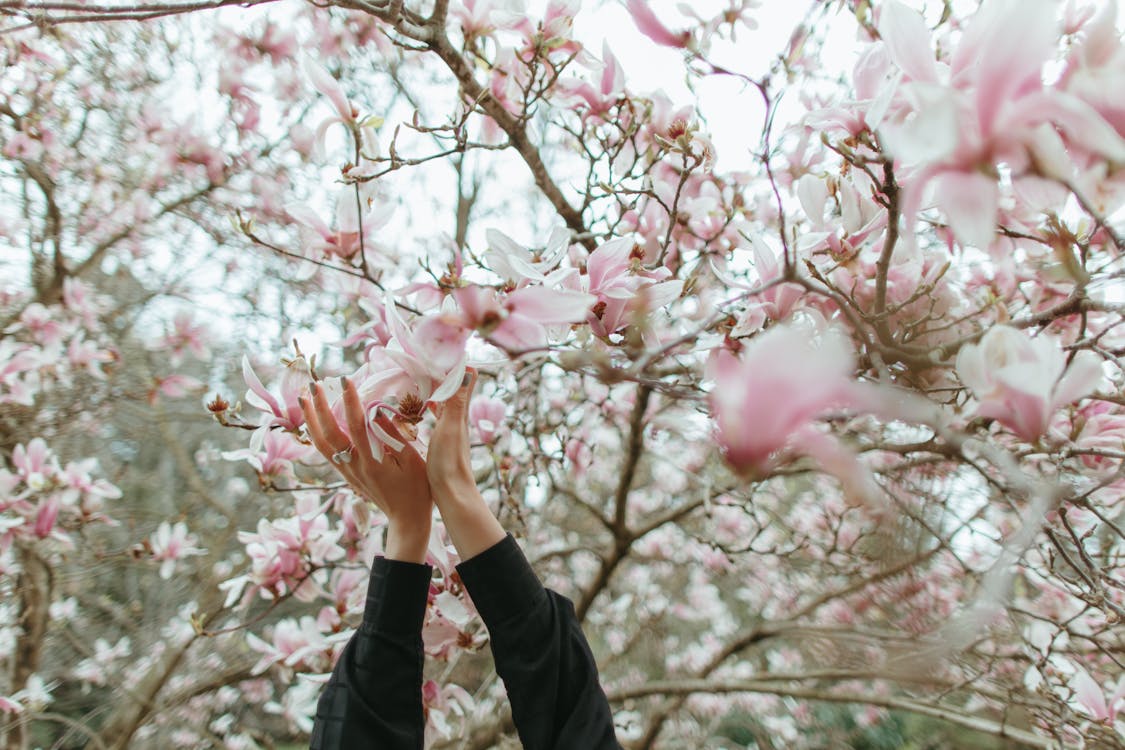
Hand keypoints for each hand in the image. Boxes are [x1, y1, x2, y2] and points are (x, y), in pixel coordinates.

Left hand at [300, 377, 431, 562]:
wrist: (407, 519)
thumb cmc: (417, 490)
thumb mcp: (413, 461)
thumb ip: (394, 436)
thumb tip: (377, 411)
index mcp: (372, 462)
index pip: (356, 425)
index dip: (350, 401)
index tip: (346, 380)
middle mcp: (354, 466)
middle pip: (329, 434)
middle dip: (319, 407)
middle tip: (313, 385)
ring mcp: (348, 472)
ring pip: (321, 444)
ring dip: (311, 420)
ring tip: (303, 399)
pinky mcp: (347, 475)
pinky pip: (326, 453)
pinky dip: (317, 435)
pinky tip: (314, 422)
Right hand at [426, 369, 477, 500]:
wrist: (453, 494)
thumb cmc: (450, 463)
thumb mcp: (450, 429)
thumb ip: (456, 401)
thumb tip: (468, 369)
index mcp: (460, 411)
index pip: (465, 377)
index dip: (453, 361)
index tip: (437, 348)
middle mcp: (458, 416)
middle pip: (453, 386)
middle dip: (439, 370)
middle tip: (421, 357)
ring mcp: (451, 427)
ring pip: (444, 399)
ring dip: (433, 386)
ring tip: (416, 375)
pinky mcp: (443, 438)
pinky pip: (436, 413)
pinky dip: (427, 404)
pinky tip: (419, 405)